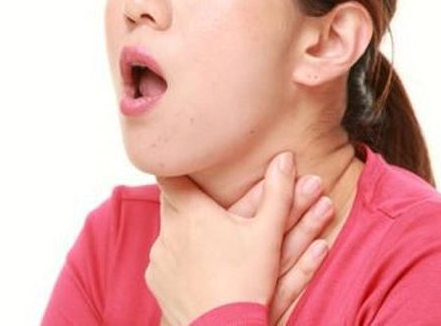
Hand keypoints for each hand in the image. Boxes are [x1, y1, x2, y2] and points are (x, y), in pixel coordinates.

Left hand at [147, 151, 330, 325]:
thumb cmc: (248, 282)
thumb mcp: (268, 234)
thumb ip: (277, 193)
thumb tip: (285, 158)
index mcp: (192, 212)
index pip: (170, 176)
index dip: (179, 171)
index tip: (186, 170)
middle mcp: (168, 230)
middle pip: (170, 203)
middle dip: (187, 202)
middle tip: (206, 206)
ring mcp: (159, 256)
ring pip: (166, 232)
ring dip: (181, 232)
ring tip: (206, 241)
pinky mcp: (155, 278)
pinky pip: (162, 259)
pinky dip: (176, 259)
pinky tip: (196, 267)